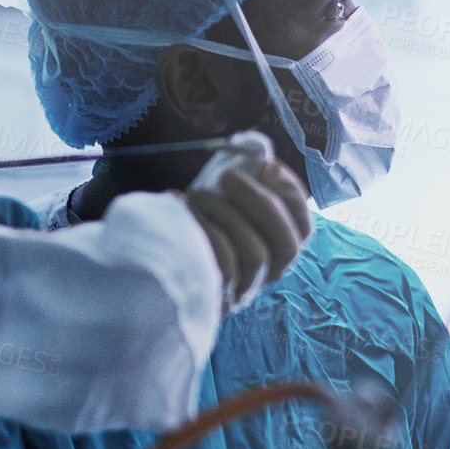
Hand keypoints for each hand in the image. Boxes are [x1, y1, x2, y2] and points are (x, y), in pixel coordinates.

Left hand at [181, 160, 311, 308]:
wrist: (146, 270)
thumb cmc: (188, 231)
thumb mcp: (218, 207)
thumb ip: (241, 185)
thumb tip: (254, 150)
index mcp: (272, 254)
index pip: (303, 231)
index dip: (292, 196)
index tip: (268, 166)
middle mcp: (264, 276)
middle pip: (287, 246)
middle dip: (262, 202)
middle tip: (228, 175)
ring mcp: (241, 292)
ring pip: (255, 254)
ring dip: (227, 213)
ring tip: (197, 193)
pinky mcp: (215, 298)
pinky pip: (223, 265)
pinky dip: (204, 230)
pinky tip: (180, 207)